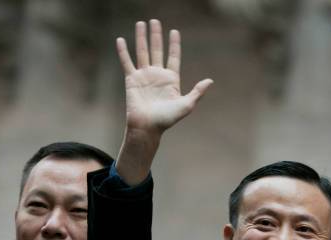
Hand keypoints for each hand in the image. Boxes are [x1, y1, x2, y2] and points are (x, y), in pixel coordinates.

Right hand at [118, 19, 212, 135]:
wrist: (148, 127)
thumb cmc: (167, 119)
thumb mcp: (186, 105)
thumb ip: (197, 92)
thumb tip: (210, 80)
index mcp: (171, 80)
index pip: (173, 57)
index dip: (174, 44)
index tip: (174, 32)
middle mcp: (157, 75)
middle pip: (157, 50)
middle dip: (156, 36)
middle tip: (155, 21)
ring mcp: (144, 76)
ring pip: (142, 52)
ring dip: (141, 37)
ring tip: (141, 23)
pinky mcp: (131, 80)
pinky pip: (126, 62)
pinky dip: (123, 51)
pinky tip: (121, 39)